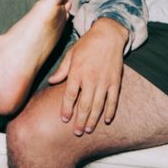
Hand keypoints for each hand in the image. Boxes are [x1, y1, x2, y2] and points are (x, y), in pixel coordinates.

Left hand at [48, 18, 128, 135]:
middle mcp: (91, 78)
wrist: (108, 35)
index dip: (66, 109)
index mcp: (77, 72)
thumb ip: (61, 70)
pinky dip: (110, 111)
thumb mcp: (70, 54)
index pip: (70, 95)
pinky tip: (107, 120)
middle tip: (76, 132)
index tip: (64, 119)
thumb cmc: (87, 44)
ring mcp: (105, 81)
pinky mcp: (116, 81)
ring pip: (99, 105)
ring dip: (93, 119)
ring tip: (88, 130)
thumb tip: (51, 81)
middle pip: (84, 104)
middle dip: (80, 120)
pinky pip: (113, 100)